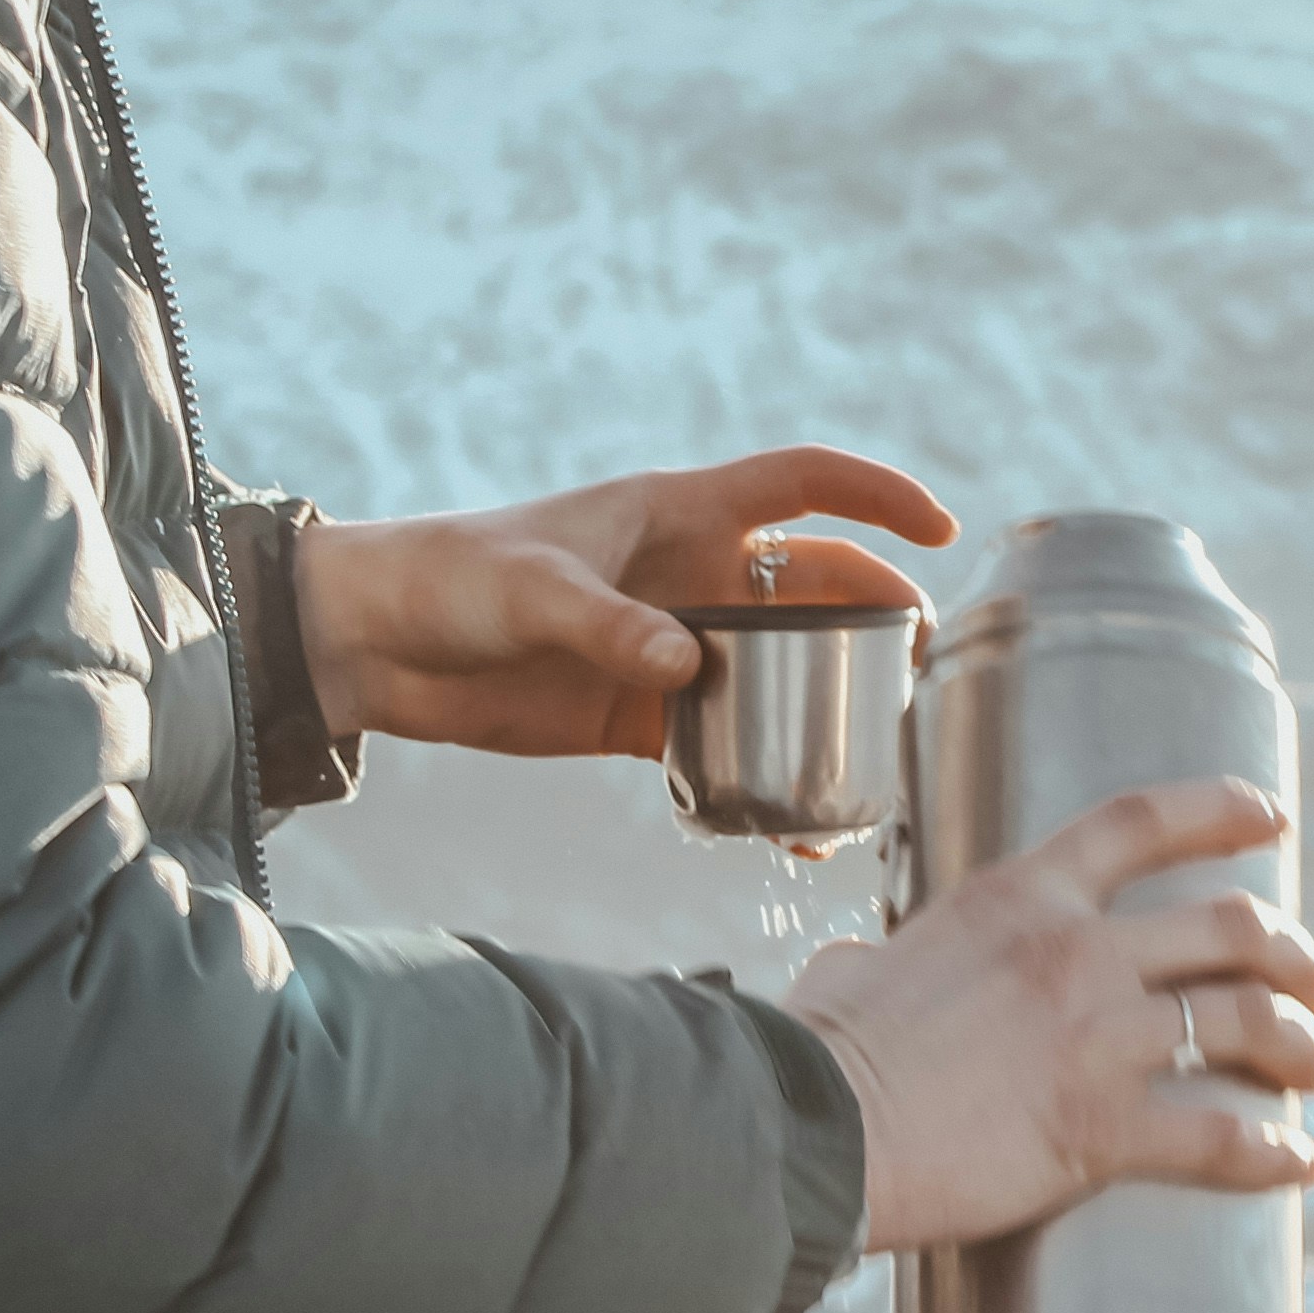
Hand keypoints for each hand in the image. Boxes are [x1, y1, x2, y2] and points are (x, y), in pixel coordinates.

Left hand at [290, 446, 952, 756]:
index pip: (803, 485)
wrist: (373, 646)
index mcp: (678, 512)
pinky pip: (724, 743)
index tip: (941, 530)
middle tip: (918, 667)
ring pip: (781, 670)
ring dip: (830, 704)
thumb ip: (612, 626)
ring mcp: (672, 646)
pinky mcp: (642, 715)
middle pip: (814, 587)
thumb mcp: (530, 589)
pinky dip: (763, 781)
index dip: (878, 497)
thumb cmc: (449, 577)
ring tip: (879, 753)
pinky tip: (796, 827)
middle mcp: (691, 574)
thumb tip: (693, 667)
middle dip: (876, 617)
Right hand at [777, 778, 1313, 1249]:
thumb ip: (879, 958)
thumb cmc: (812, 1059)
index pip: (1142, 821)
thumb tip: (855, 969)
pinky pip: (1222, 1137)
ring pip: (1248, 1020)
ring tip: (1313, 1069)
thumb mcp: (853, 971)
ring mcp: (1095, 1035)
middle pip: (1231, 926)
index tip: (1273, 818)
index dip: (1222, 810)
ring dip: (1298, 1045)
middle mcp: (1074, 950)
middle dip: (1290, 955)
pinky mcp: (1100, 1128)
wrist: (807, 1133)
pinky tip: (1302, 1162)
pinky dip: (1276, 1151)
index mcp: (1018, 897)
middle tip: (1307, 990)